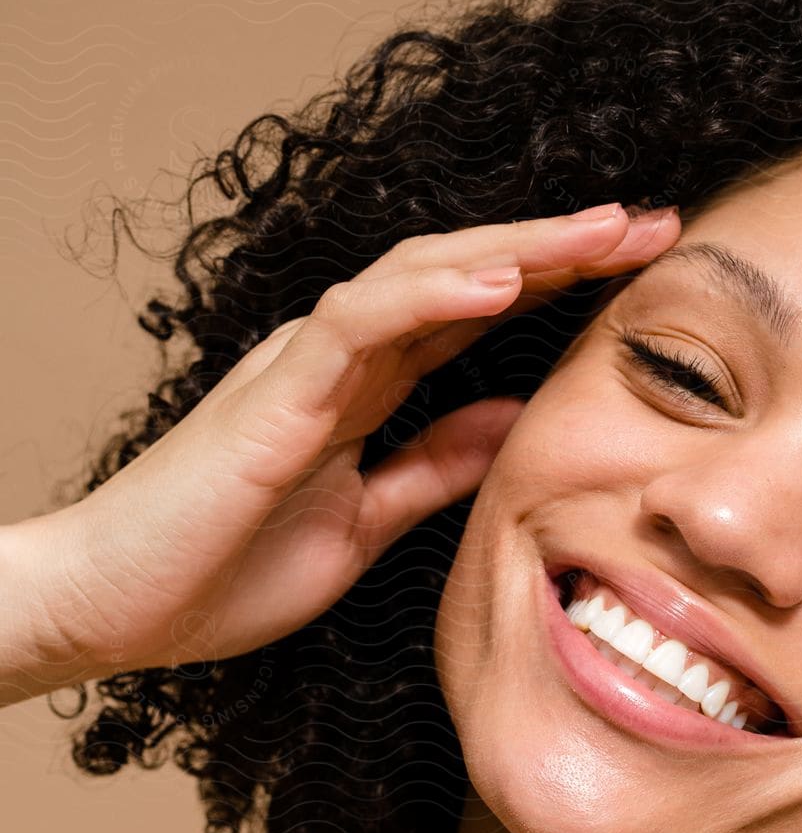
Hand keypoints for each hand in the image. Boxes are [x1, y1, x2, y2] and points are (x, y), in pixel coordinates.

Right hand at [31, 201, 680, 680]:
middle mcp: (340, 356)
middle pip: (467, 274)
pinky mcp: (274, 393)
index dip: (562, 283)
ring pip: (424, 273)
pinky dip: (435, 296)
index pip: (478, 313)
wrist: (111, 611)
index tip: (649, 270)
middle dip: (565, 245)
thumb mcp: (366, 523)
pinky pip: (363, 324)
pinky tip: (504, 282)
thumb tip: (516, 424)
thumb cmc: (221, 570)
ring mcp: (305, 365)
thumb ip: (435, 467)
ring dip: (521, 248)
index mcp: (365, 386)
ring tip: (606, 229)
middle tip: (658, 221)